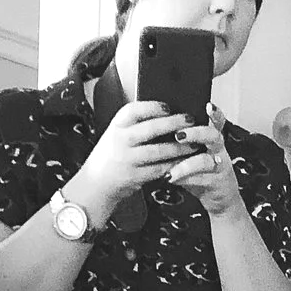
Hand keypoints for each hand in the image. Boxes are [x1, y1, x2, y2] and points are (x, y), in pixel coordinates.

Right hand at [67, 98, 191, 221]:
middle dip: (174, 123)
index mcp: (116, 126)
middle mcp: (120, 141)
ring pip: (159, 151)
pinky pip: (159, 169)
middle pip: (151, 129)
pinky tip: (185, 162)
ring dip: (180, 148)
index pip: (133, 110)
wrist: (96, 183)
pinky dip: (174, 165)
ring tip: (194, 144)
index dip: (152, 107)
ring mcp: (127, 160)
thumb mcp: (116, 134)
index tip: (168, 107)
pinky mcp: (135, 177)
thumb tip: (165, 114)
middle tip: (190, 120)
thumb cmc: (110, 156)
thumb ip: (134, 125)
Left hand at [167, 103, 246, 219]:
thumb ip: (178, 142)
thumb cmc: (200, 174)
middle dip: (195, 133)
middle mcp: (218, 150)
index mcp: (211, 138)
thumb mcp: (190, 155)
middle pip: (213, 135)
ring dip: (186, 163)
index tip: (208, 105)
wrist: (219, 200)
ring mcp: (220, 166)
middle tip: (178, 135)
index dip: (215, 113)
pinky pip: (201, 179)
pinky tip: (171, 178)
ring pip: (206, 160)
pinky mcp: (217, 183)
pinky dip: (185, 179)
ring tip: (170, 168)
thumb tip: (152, 128)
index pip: (217, 120)